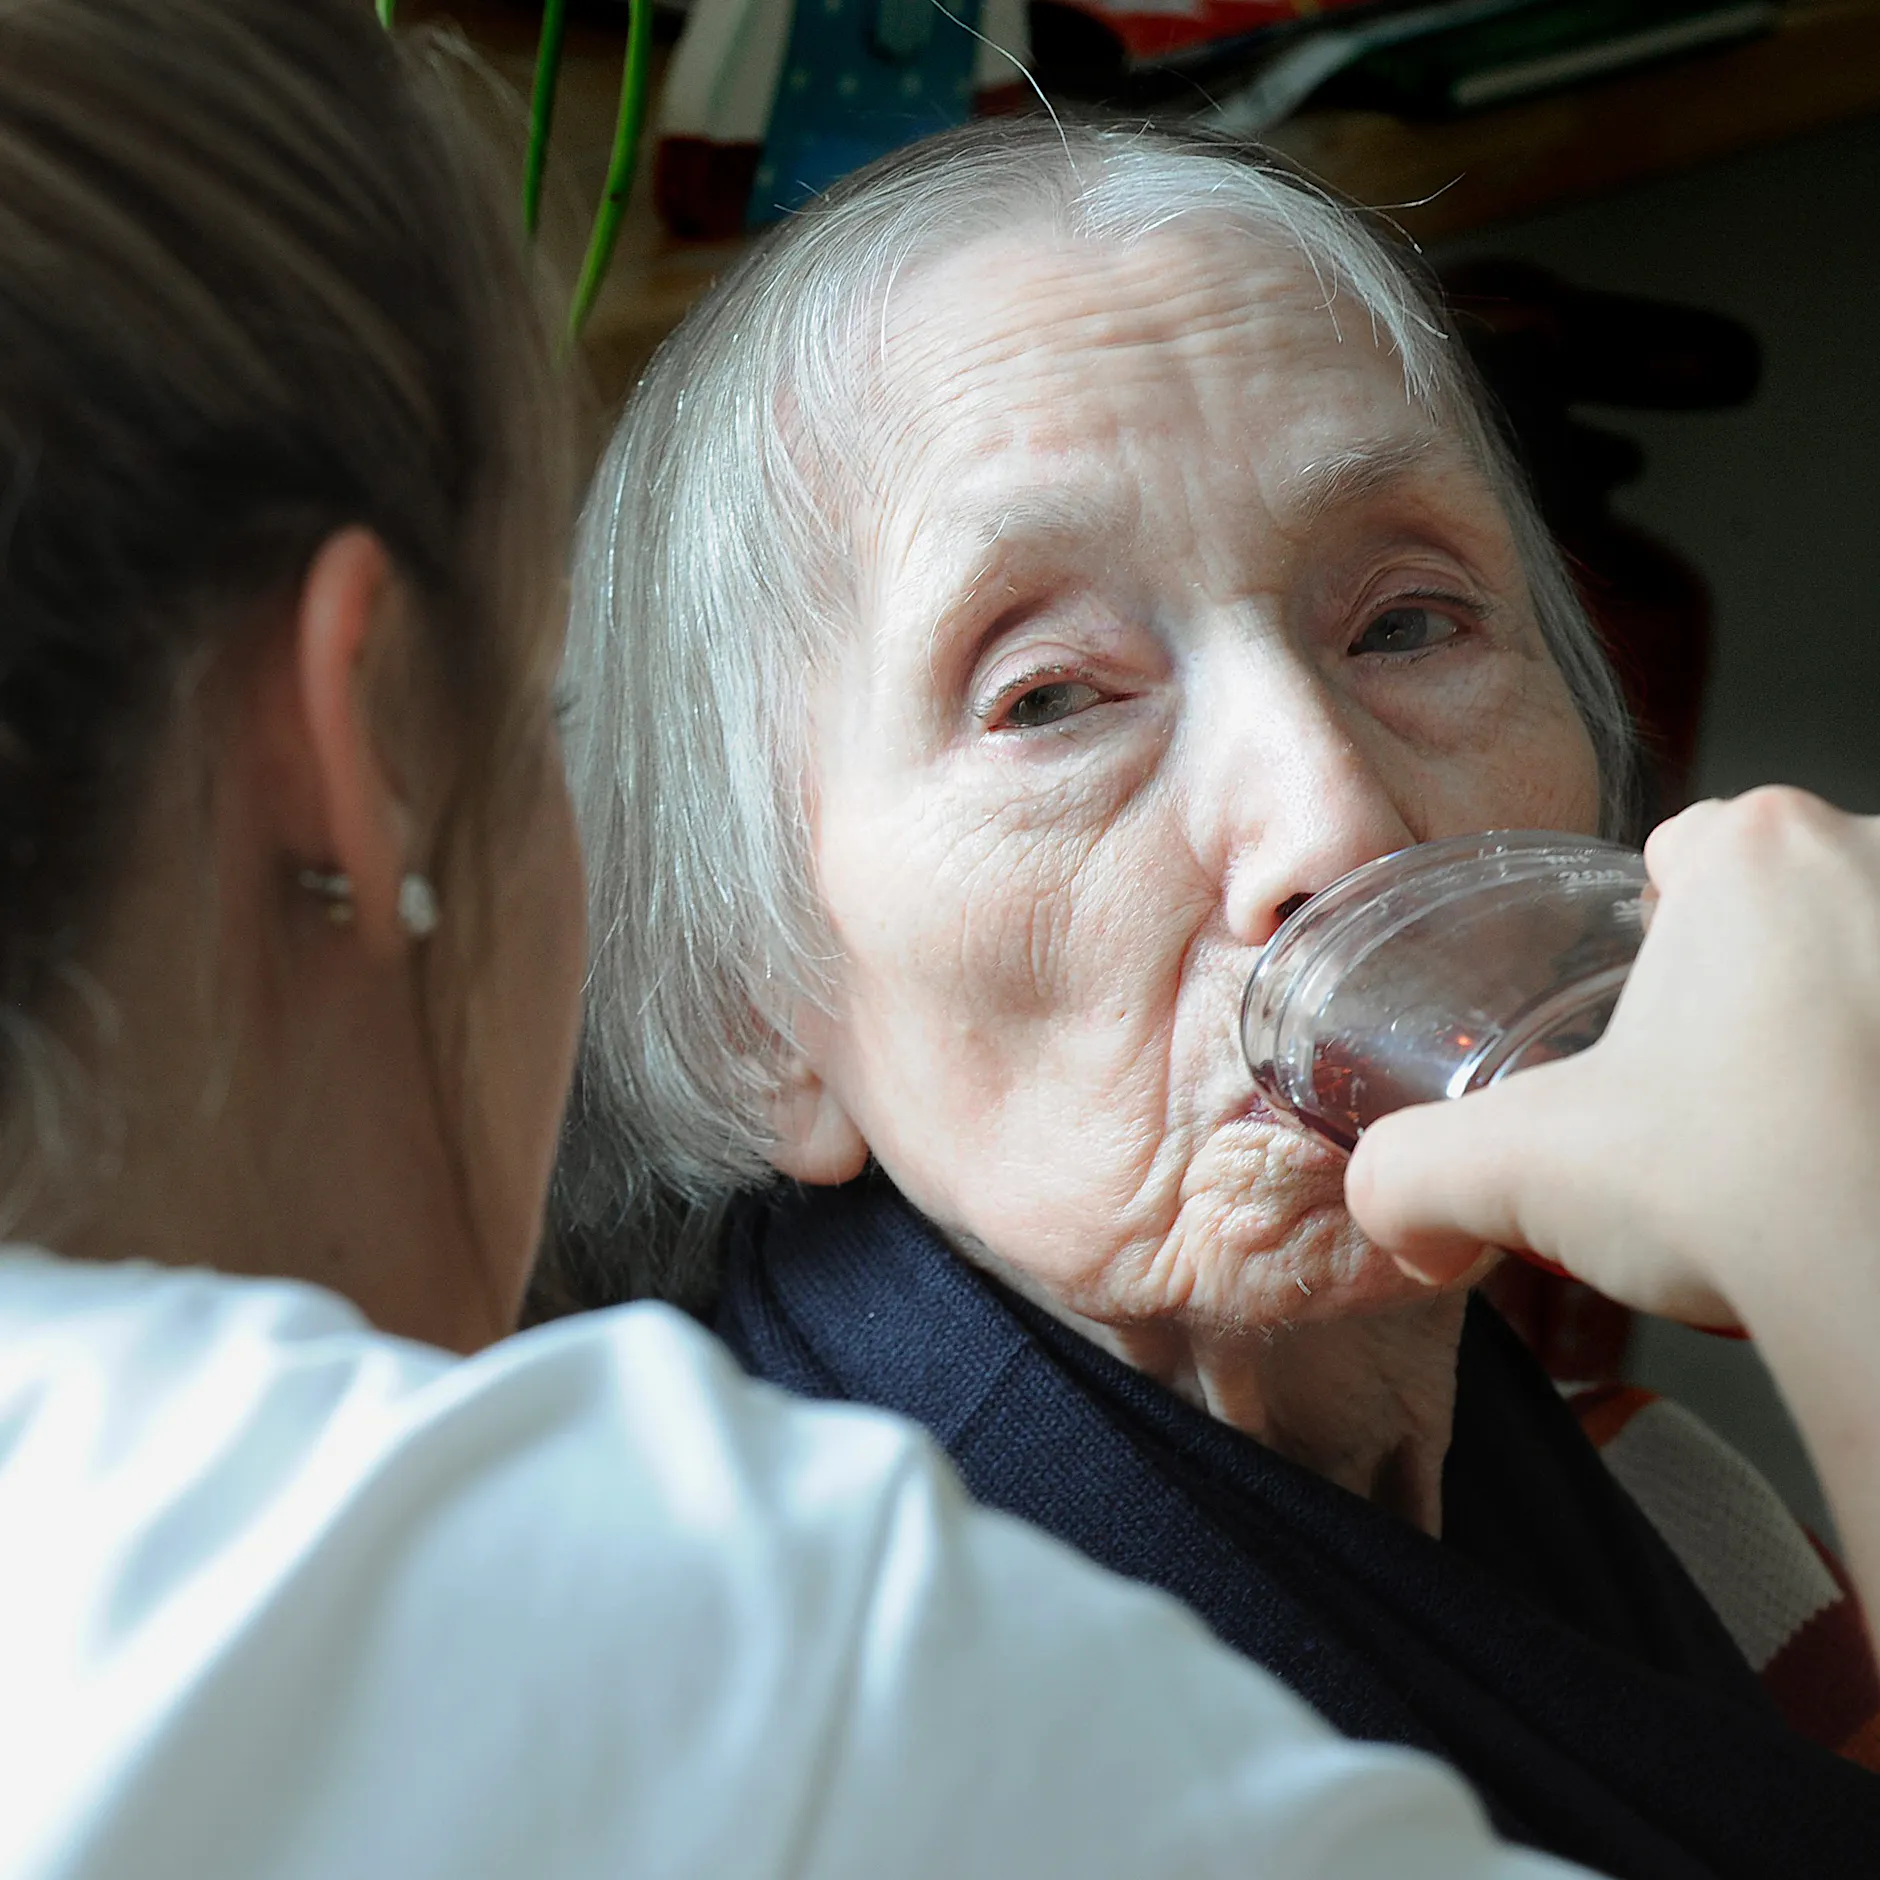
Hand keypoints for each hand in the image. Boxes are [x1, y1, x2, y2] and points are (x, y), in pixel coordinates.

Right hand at [1345, 787, 1879, 1332]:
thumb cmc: (1739, 1186)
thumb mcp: (1514, 1170)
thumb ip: (1410, 1174)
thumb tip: (1389, 1212)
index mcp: (1760, 851)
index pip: (1690, 843)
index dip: (1654, 928)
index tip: (1648, 1011)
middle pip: (1794, 900)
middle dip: (1758, 985)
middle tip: (1722, 1098)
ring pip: (1870, 962)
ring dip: (1841, 1029)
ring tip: (1810, 1138)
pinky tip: (1861, 1153)